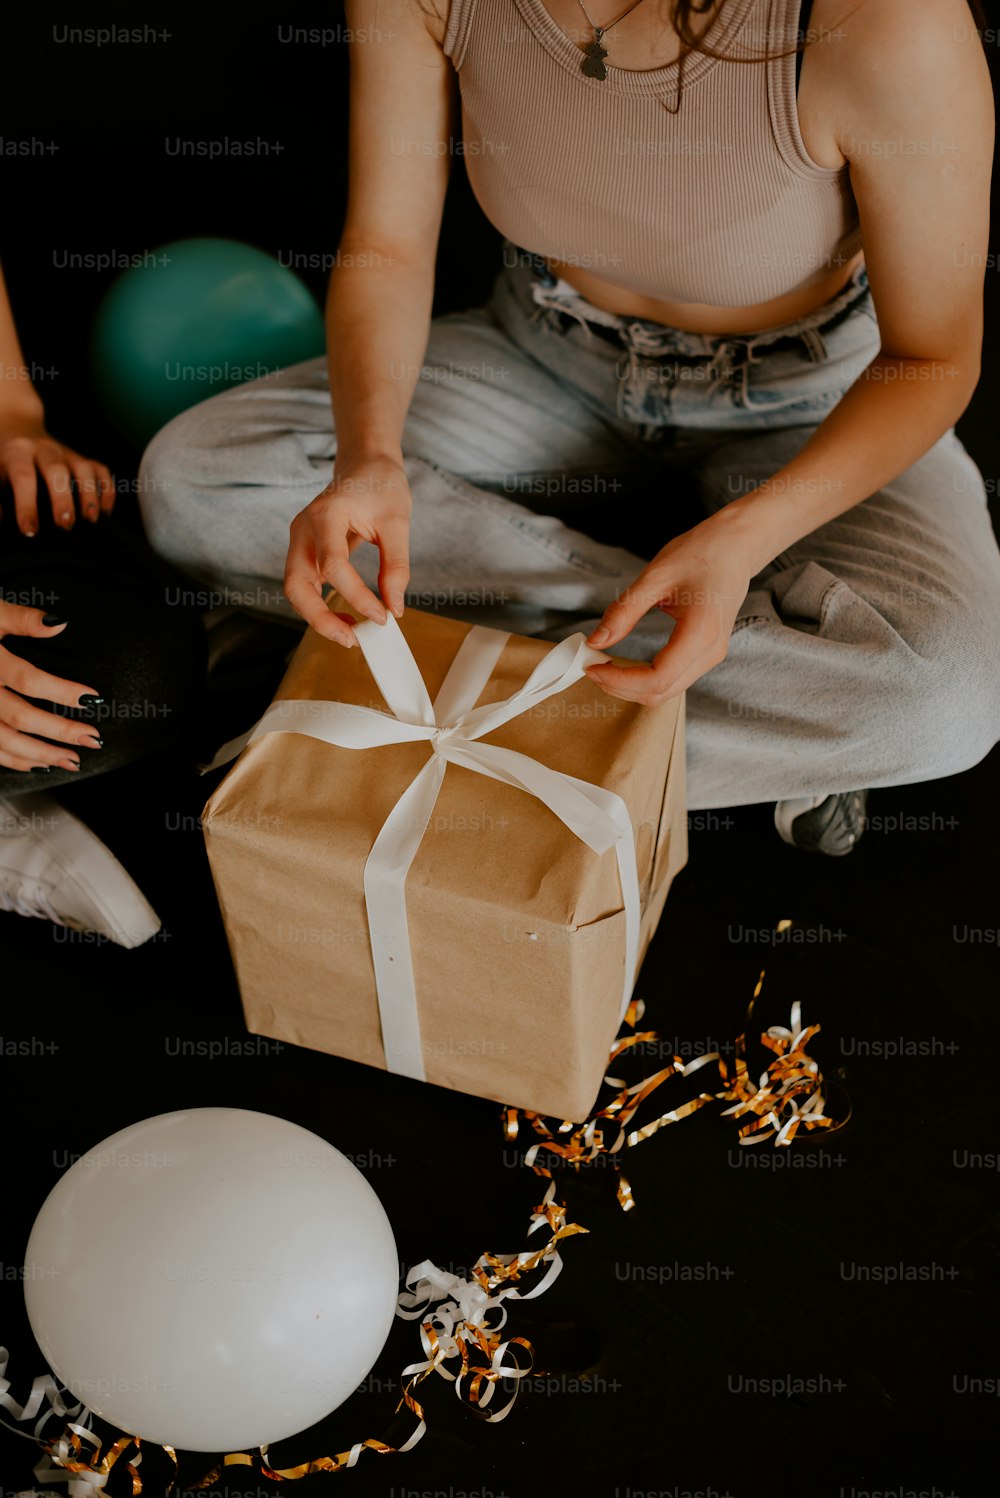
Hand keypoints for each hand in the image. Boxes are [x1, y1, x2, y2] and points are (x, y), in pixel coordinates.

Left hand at [0, 416, 114, 533]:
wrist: (17, 426)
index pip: (23, 476)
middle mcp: (44, 449)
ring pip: (84, 469)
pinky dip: (106, 489)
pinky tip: (106, 510)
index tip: (30, 531)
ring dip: (90, 494)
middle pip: (57, 471)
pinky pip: (101, 470)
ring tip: (92, 519)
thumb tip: (0, 521)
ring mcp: (67, 452)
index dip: (27, 505)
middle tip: (66, 525)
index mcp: (17, 452)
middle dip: (63, 499)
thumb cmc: (2, 460)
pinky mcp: (82, 458)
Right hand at [0, 602, 103, 771]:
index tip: (92, 698)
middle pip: (20, 717)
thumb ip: (22, 619)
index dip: (62, 691)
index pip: (29, 680)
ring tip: (72, 761)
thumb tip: (59, 624)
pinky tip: (39, 766)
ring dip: (40, 754)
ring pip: (5, 740)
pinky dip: (15, 761)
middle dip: (59, 731)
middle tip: (92, 739)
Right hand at [284, 455, 411, 646]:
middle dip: (320, 618)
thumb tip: (395, 606)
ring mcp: (300, 540)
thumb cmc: (381, 485)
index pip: (334, 566)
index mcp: (326, 514)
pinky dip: (320, 605)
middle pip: (296, 584)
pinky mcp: (305, 550)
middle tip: (352, 639)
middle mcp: (304, 528)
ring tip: (350, 633)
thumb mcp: (397, 521)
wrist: (365, 464)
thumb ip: (396, 565)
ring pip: (295, 589)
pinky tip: (345, 616)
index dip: (357, 596)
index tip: (383, 615)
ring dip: (317, 616)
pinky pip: (305, 584)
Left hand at [584, 516, 752, 706]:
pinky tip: (625, 664)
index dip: (620, 681)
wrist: (735, 547)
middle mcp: (711, 651)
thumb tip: (595, 641)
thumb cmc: (700, 554)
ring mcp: (711, 655)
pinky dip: (645, 679)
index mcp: (701, 632)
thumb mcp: (655, 577)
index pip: (658, 678)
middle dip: (621, 687)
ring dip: (631, 686)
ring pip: (667, 691)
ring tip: (604, 664)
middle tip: (591, 666)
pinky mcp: (706, 654)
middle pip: (661, 692)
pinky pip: (673, 679)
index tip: (592, 667)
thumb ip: (624, 612)